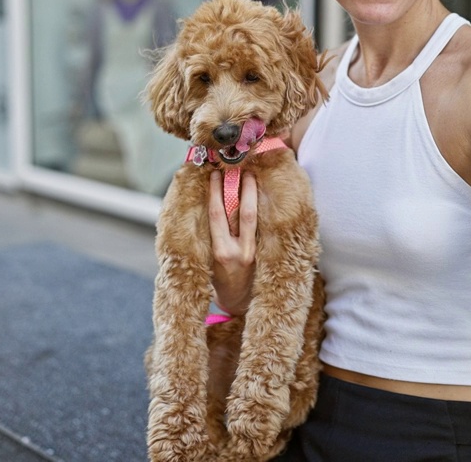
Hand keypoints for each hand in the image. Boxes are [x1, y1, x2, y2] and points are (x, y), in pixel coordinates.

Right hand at [209, 170, 256, 314]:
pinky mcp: (265, 253)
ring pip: (255, 217)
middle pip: (242, 212)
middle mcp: (240, 251)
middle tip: (238, 168)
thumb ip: (207, 236)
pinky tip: (260, 193)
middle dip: (240, 188)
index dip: (215, 193)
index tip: (214, 175)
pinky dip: (260, 208)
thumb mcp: (206, 260)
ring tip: (251, 175)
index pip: (217, 216)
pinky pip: (262, 226)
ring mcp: (255, 252)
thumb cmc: (218, 279)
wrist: (240, 302)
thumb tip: (205, 205)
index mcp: (220, 253)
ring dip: (253, 194)